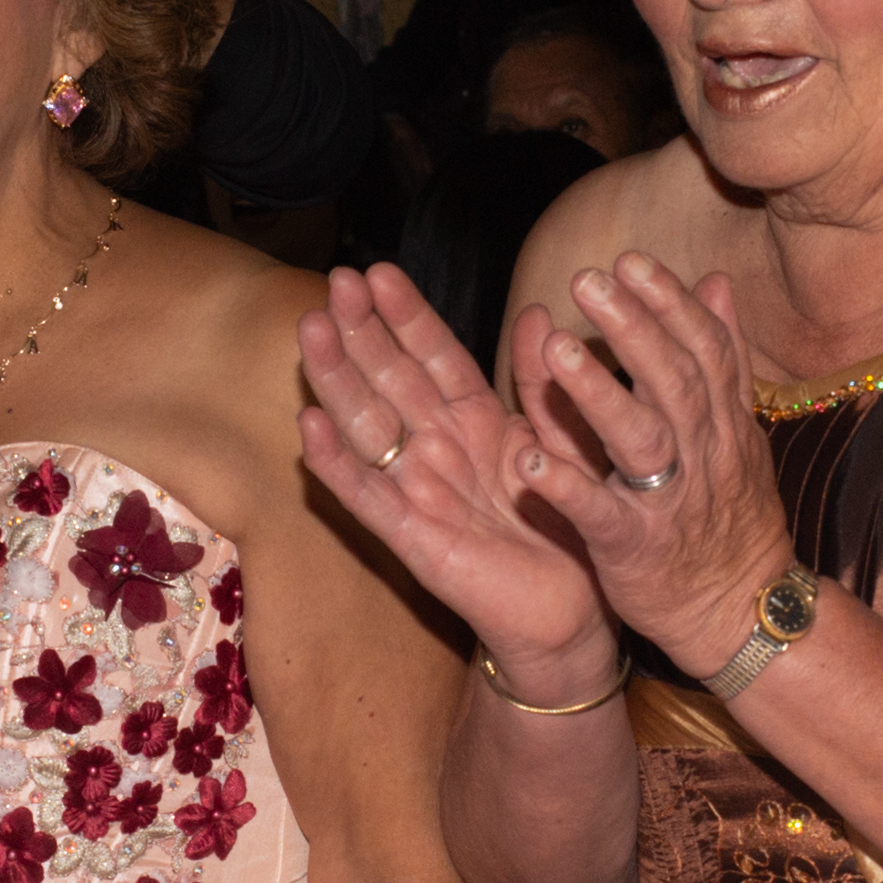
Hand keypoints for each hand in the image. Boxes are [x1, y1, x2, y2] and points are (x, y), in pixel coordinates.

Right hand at [299, 263, 611, 692]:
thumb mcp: (564, 444)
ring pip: (368, 426)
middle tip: (336, 280)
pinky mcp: (412, 539)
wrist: (573, 612)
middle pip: (390, 380)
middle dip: (363, 331)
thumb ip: (545, 386)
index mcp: (477, 421)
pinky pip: (367, 497)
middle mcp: (439, 449)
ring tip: (313, 330)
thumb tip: (539, 312)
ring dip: (337, 379)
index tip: (378, 271)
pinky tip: (309, 427)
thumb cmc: (567, 527)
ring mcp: (419, 490)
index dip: (407, 315)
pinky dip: (337, 464)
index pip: (434, 356)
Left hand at [506, 255, 793, 673]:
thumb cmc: (726, 516)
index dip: (668, 303)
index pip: (703, 350)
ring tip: (556, 348)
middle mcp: (701, 455)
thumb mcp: (736, 433)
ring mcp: (668, 503)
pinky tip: (526, 458)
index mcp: (721, 424)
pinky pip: (598, 513)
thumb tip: (715, 280)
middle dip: (633, 327)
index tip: (630, 261)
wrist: (740, 612)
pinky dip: (565, 486)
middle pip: (674, 381)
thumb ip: (721, 357)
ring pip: (639, 439)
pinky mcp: (633, 549)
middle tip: (591, 278)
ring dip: (598, 393)